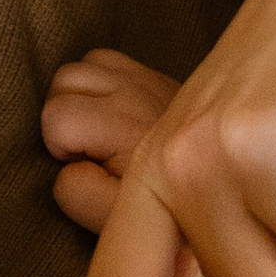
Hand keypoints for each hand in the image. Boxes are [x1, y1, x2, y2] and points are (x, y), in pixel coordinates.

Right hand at [42, 46, 179, 235]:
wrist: (219, 189)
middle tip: (86, 149)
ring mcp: (146, 79)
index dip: (59, 147)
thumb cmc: (165, 209)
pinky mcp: (153, 76)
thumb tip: (65, 167)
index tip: (86, 168)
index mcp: (123, 125)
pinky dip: (98, 82)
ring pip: (83, 64)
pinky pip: (107, 61)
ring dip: (77, 94)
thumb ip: (81, 193)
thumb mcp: (116, 215)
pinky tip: (108, 115)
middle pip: (64, 78)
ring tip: (94, 131)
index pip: (56, 116)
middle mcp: (135, 92)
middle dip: (62, 114)